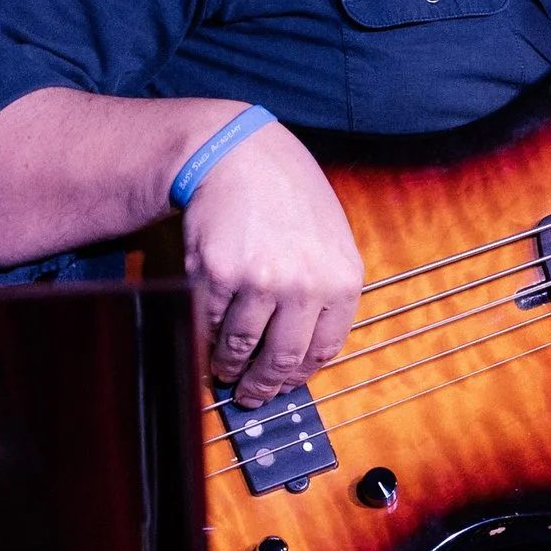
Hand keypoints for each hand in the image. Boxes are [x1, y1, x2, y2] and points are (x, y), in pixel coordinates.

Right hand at [185, 121, 365, 407]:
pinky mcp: (217, 275)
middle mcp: (306, 284)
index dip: (300, 374)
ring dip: (230, 368)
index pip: (324, 349)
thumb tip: (308, 348)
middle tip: (252, 395)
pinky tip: (208, 341)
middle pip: (284, 358)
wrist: (240, 155)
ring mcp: (261, 281)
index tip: (286, 384)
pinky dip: (207, 340)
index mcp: (343, 278)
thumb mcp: (331, 238)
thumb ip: (328, 288)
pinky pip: (210, 325)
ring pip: (242, 348)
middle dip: (265, 385)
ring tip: (225, 371)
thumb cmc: (288, 195)